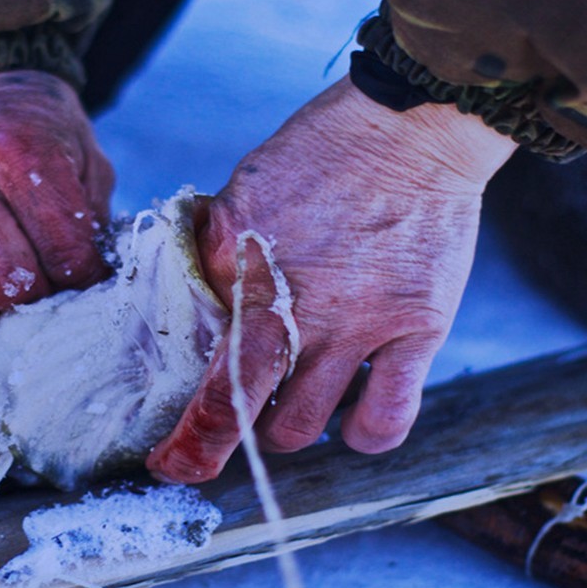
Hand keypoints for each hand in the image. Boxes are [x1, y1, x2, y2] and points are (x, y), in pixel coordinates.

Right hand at [0, 70, 114, 318]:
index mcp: (14, 146)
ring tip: (7, 289)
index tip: (86, 273)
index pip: (60, 248)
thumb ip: (91, 217)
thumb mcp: (83, 152)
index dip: (82, 274)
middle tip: (46, 285)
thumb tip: (86, 285)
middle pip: (0, 279)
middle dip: (35, 297)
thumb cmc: (35, 129)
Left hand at [147, 75, 516, 481]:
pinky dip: (365, 434)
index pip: (206, 388)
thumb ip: (213, 259)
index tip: (171, 463)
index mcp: (240, 278)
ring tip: (289, 407)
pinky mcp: (416, 328)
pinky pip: (388, 417)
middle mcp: (295, 311)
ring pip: (307, 427)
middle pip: (249, 419)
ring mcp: (358, 325)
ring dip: (289, 429)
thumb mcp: (240, 199)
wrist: (407, 124)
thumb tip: (181, 304)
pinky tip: (353, 420)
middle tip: (234, 421)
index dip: (186, 444)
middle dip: (229, 441)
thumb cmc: (319, 154)